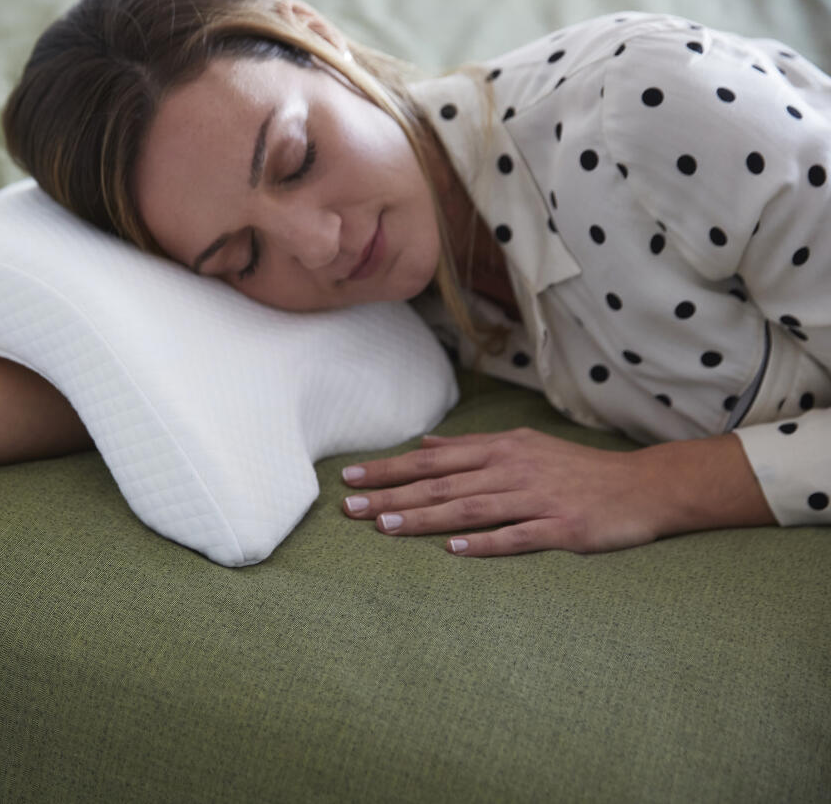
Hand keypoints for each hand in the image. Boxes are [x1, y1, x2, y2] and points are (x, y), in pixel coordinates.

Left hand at [339, 428, 772, 556]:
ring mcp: (536, 498)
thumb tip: (427, 443)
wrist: (641, 487)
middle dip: (392, 494)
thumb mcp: (523, 447)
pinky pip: (515, 536)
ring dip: (425, 517)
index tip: (350, 478)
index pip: (433, 459)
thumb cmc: (574, 470)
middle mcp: (512, 469)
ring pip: (470, 508)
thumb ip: (473, 447)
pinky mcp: (560, 528)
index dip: (389, 469)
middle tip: (350, 508)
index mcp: (500, 449)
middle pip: (442, 482)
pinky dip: (483, 542)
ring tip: (385, 526)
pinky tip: (453, 549)